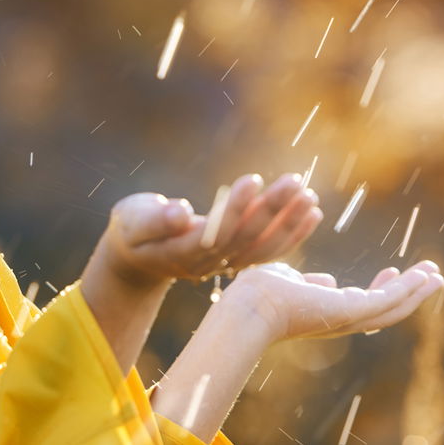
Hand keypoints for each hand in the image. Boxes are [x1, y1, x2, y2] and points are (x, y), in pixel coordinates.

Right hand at [91, 172, 321, 286]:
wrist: (137, 257)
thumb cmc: (132, 230)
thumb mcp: (133, 222)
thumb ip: (155, 220)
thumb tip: (180, 212)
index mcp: (182, 252)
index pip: (214, 232)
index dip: (235, 208)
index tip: (253, 179)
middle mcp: (209, 263)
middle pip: (246, 238)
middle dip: (271, 209)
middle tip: (294, 182)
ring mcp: (224, 265)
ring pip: (263, 248)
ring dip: (288, 223)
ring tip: (309, 197)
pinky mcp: (235, 259)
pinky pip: (269, 251)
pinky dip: (292, 234)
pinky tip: (312, 213)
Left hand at [218, 260, 443, 343]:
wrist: (248, 307)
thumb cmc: (258, 294)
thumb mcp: (289, 282)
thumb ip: (308, 283)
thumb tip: (326, 281)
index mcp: (325, 314)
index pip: (360, 304)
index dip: (380, 288)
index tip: (392, 271)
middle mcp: (340, 322)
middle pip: (384, 310)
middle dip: (408, 293)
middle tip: (430, 277)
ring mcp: (347, 319)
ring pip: (392, 307)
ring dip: (416, 291)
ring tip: (437, 275)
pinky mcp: (352, 311)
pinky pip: (388, 299)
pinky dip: (409, 288)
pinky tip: (425, 275)